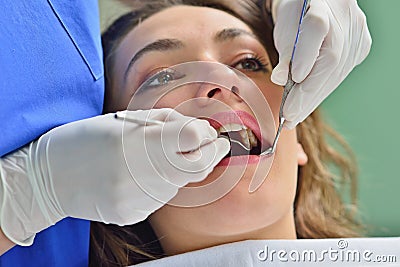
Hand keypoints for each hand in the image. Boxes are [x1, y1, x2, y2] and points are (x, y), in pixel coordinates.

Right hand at [0, 108, 228, 244]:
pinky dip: (160, 185)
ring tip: (155, 158)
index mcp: (134, 140)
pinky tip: (139, 176)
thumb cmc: (87, 139)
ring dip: (178, 169)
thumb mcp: (123, 119)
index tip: (214, 134)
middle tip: (214, 145)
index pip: (192, 139)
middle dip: (210, 154)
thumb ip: (165, 124)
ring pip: (178, 183)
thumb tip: (201, 132)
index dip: (208, 136)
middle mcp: (137, 172)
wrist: (49, 177)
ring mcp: (135, 198)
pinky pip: (160, 198)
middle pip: (196, 167)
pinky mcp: (131, 215)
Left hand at [271, 0, 371, 127]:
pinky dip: (322, 91)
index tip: (294, 81)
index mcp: (320, 4)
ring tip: (295, 115)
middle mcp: (344, 17)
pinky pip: (341, 74)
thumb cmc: (296, 17)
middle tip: (289, 116)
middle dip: (307, 93)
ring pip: (337, 72)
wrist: (317, 5)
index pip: (316, 29)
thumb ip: (284, 52)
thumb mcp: (284, 29)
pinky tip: (307, 103)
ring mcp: (356, 32)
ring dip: (314, 98)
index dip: (306, 56)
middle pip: (329, 59)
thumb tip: (281, 79)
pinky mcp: (361, 45)